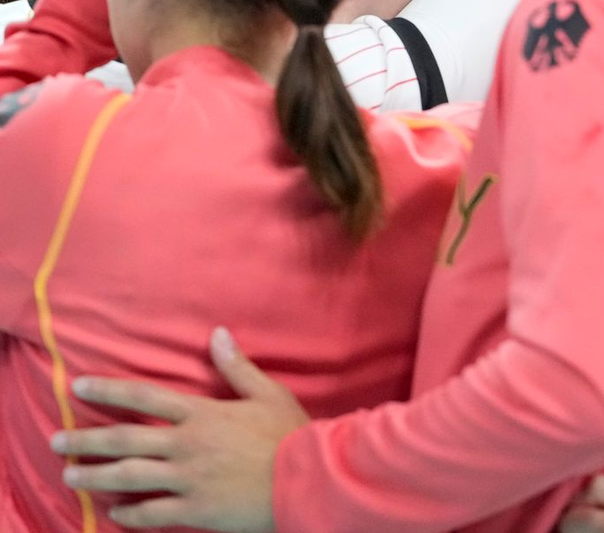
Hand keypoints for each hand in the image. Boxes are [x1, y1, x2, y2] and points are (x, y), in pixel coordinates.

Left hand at [51, 328, 307, 530]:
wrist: (304, 480)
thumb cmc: (288, 433)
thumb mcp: (267, 392)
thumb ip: (237, 366)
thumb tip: (218, 333)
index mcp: (203, 413)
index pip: (146, 397)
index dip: (110, 391)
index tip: (79, 387)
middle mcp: (187, 445)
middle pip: (126, 440)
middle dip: (87, 440)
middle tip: (56, 442)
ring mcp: (188, 480)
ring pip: (129, 478)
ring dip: (96, 477)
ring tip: (70, 476)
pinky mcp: (194, 511)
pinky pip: (152, 514)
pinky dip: (129, 513)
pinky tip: (114, 512)